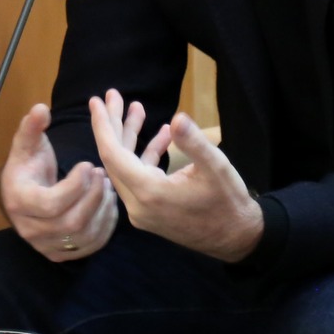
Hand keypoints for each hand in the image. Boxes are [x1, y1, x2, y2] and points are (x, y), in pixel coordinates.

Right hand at [0, 103, 119, 262]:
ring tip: (108, 186)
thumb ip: (32, 127)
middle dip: (93, 197)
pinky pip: (89, 246)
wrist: (21, 194)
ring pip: (83, 236)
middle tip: (103, 174)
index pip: (51, 204)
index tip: (89, 164)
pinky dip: (105, 227)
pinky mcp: (60, 254)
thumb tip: (40, 109)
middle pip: (71, 222)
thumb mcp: (27, 145)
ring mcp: (46, 245)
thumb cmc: (27, 166)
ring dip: (102, 210)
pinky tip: (109, 204)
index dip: (75, 186)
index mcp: (19, 202)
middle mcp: (30, 230)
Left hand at [89, 90, 261, 262]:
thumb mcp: (216, 167)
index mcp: (149, 193)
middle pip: (114, 159)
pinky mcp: (150, 211)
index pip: (112, 155)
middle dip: (114, 125)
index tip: (96, 101)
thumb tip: (177, 117)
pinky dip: (146, 155)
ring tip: (137, 108)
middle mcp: (138, 205)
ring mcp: (142, 210)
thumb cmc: (228, 202)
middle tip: (112, 95)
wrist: (237, 238)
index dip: (103, 126)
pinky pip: (139, 178)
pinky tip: (163, 134)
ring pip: (126, 167)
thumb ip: (194, 142)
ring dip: (130, 138)